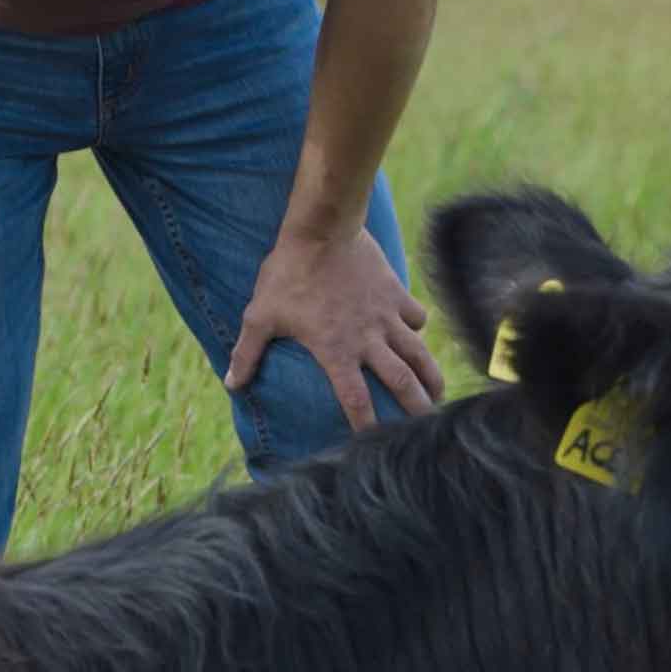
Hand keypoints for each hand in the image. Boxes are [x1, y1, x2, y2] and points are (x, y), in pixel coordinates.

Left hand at [225, 226, 445, 429]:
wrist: (322, 229)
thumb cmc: (288, 273)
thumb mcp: (260, 315)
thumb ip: (247, 353)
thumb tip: (232, 385)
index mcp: (336, 350)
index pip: (356, 400)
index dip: (366, 425)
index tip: (373, 443)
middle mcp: (368, 339)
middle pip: (401, 382)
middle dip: (416, 409)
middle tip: (426, 426)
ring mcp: (386, 316)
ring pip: (418, 354)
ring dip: (431, 376)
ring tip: (438, 394)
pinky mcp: (396, 293)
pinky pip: (416, 316)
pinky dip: (418, 328)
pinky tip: (417, 333)